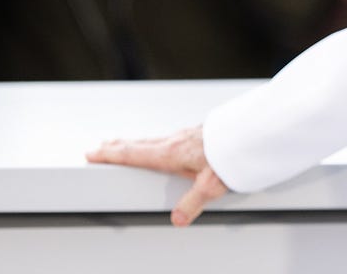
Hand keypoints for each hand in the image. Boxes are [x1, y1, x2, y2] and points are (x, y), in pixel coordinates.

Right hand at [87, 126, 228, 226]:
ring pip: (154, 139)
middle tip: (100, 147)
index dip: (111, 155)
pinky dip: (156, 140)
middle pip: (139, 143)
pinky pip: (170, 137)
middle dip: (118, 146)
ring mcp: (188, 134)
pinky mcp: (200, 132)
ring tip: (126, 145)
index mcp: (171, 152)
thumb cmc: (233, 153)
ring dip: (136, 142)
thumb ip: (193, 202)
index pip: (133, 154)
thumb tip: (178, 218)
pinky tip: (164, 143)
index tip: (92, 153)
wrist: (253, 129)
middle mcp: (176, 140)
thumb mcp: (211, 184)